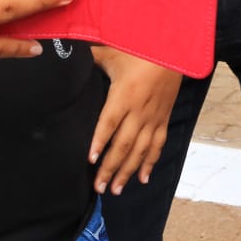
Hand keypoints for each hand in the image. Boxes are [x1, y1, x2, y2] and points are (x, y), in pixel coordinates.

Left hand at [88, 48, 180, 194]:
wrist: (174, 52)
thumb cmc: (140, 50)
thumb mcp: (113, 51)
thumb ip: (90, 56)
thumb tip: (65, 51)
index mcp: (124, 95)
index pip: (109, 122)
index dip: (100, 141)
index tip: (91, 159)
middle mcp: (139, 111)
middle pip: (124, 144)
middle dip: (111, 167)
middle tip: (99, 187)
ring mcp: (153, 118)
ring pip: (140, 150)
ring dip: (128, 171)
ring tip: (116, 189)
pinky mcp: (163, 119)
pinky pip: (157, 145)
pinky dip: (150, 162)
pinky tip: (142, 178)